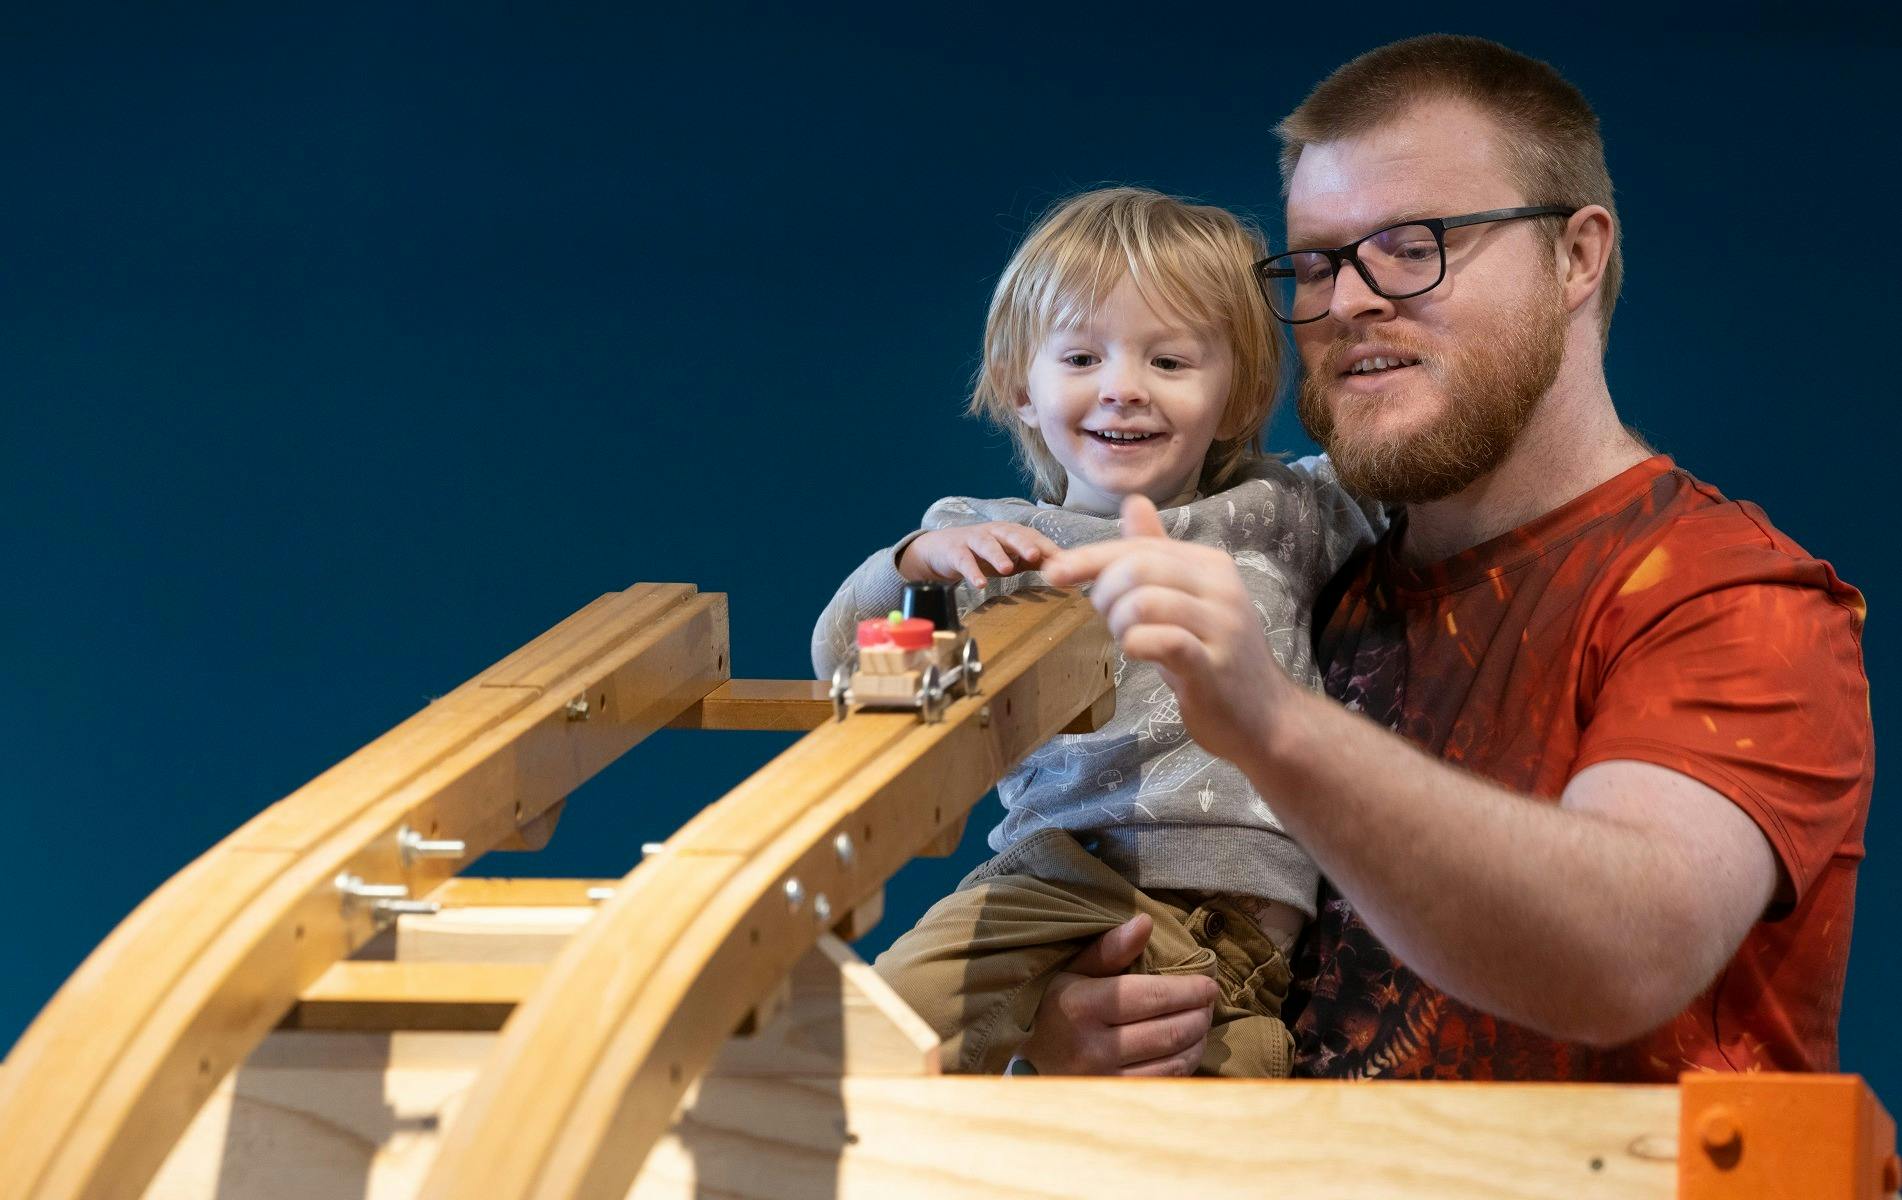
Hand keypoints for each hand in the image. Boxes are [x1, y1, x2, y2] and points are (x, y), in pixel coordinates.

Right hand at [900, 522, 1060, 589]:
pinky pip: (964, 561)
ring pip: (987, 544)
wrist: (942, 550)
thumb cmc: (982, 554)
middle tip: (1036, 556)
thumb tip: (1064, 569)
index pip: (1032, 536)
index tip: (1062, 560)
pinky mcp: (955, 551)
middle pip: (1011, 534)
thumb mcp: (1010, 557)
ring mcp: (973, 540)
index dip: (1046, 547)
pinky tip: (979, 584)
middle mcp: (994, 532)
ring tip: (1007, 569)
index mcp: (1010, 532)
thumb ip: (1034, 561)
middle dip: (1024, 544)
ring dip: (997, 555)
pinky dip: (972, 572)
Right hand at [1017, 914, 1217, 1075]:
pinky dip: (1186, 1062)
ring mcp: (1105, 1077)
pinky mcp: (1115, 1096)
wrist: (1028, 1060)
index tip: (1209, 983)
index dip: (1188, 990)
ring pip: (1173, 1060)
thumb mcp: (1073, 971)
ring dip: (1198, 1039)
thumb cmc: (1055, 1006)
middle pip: (1169, 1031)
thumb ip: (1109, 949)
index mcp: (1082, 1005)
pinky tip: (1189, 1046)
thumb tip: (1144, 922)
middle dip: (1199, 1013)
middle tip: (1209, 1001)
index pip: (1152, 997)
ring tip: (1202, 1020)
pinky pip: (1165, 1082)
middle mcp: (1093, 1045)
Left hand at [1043, 494, 1298, 767]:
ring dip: (1118, 621)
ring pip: (1144, 601)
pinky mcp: (1212, 666)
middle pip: (1139, 565)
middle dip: (1104, 590)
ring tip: (1125, 637)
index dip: (1090, 557)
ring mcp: (1220, 626)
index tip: (1053, 572)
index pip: (1139, 545)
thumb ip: (1158, 554)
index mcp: (1210, 564)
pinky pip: (1162, 641)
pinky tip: (1136, 652)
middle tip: (1105, 618)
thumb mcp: (1187, 597)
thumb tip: (1133, 502)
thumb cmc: (1213, 655)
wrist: (1262, 717)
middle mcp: (1220, 587)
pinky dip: (1136, 643)